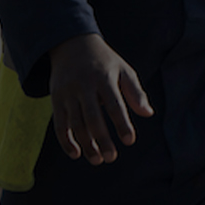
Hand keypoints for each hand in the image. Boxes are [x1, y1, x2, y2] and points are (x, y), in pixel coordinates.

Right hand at [49, 33, 153, 164]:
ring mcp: (68, 92)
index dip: (122, 123)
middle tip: (111, 158)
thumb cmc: (105, 62)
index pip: (114, 104)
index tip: (129, 141)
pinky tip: (76, 153)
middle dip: (102, 139)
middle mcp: (84, 84)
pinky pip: (59, 123)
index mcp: (104, 77)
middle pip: (92, 116)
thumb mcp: (123, 70)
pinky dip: (65, 140)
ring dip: (85, 144)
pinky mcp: (56, 98)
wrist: (72, 44)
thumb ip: (136, 92)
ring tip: (97, 160)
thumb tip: (149, 114)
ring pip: (75, 123)